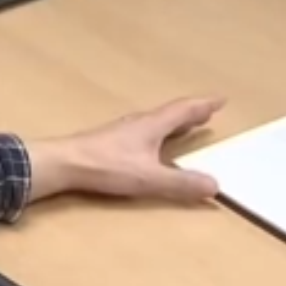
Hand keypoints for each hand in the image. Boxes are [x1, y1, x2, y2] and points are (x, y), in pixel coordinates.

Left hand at [28, 97, 223, 203]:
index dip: (203, 105)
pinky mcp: (110, 143)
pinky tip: (151, 146)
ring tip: (186, 128)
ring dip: (174, 124)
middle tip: (208, 113)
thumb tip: (214, 186)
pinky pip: (143, 133)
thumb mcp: (148, 178)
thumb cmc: (106, 166)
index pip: (184, 110)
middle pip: (171, 114)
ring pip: (156, 123)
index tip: (221, 99)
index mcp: (152, 125)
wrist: (64, 164)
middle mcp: (139, 123)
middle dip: (191, 114)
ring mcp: (123, 132)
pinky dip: (158, 135)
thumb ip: (180, 183)